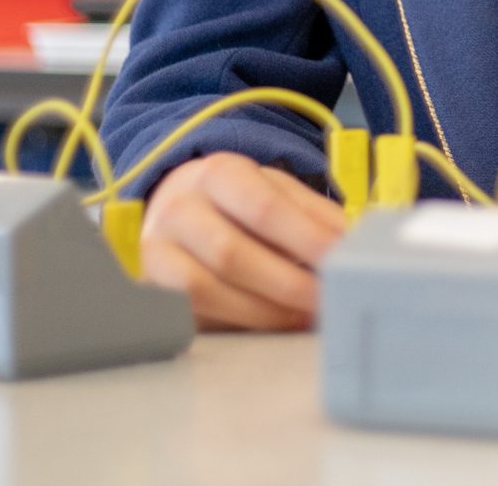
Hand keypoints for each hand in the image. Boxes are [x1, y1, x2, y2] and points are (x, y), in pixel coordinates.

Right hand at [141, 151, 350, 330]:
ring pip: (205, 290)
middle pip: (232, 255)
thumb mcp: (275, 190)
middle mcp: (179, 208)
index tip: (340, 261)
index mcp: (218, 173)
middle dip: (287, 285)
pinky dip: (232, 323)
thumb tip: (350, 244)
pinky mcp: (147, 286)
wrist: (176, 206)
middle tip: (326, 301)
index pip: (264, 208)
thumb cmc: (237, 202)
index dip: (306, 240)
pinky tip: (267, 324)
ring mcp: (155, 249)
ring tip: (302, 317)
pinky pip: (188, 313)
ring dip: (261, 311)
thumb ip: (314, 215)